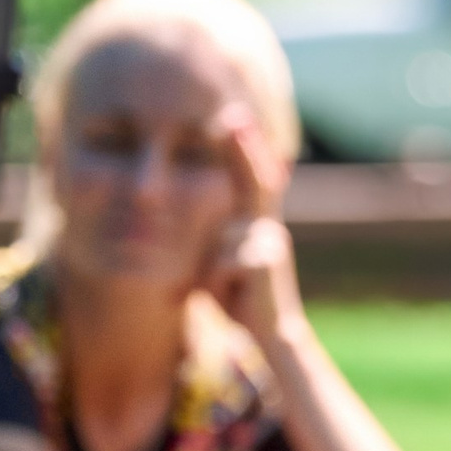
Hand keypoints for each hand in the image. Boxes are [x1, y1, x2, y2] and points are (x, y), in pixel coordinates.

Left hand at [205, 104, 305, 353]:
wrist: (271, 336)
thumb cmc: (238, 295)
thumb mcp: (218, 258)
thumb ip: (212, 232)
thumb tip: (179, 201)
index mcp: (255, 222)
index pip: (253, 177)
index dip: (245, 148)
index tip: (232, 116)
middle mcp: (268, 227)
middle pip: (256, 180)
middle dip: (245, 147)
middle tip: (233, 115)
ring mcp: (269, 244)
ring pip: (224, 233)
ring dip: (208, 263)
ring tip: (213, 289)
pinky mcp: (264, 265)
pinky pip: (223, 260)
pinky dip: (214, 279)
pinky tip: (224, 298)